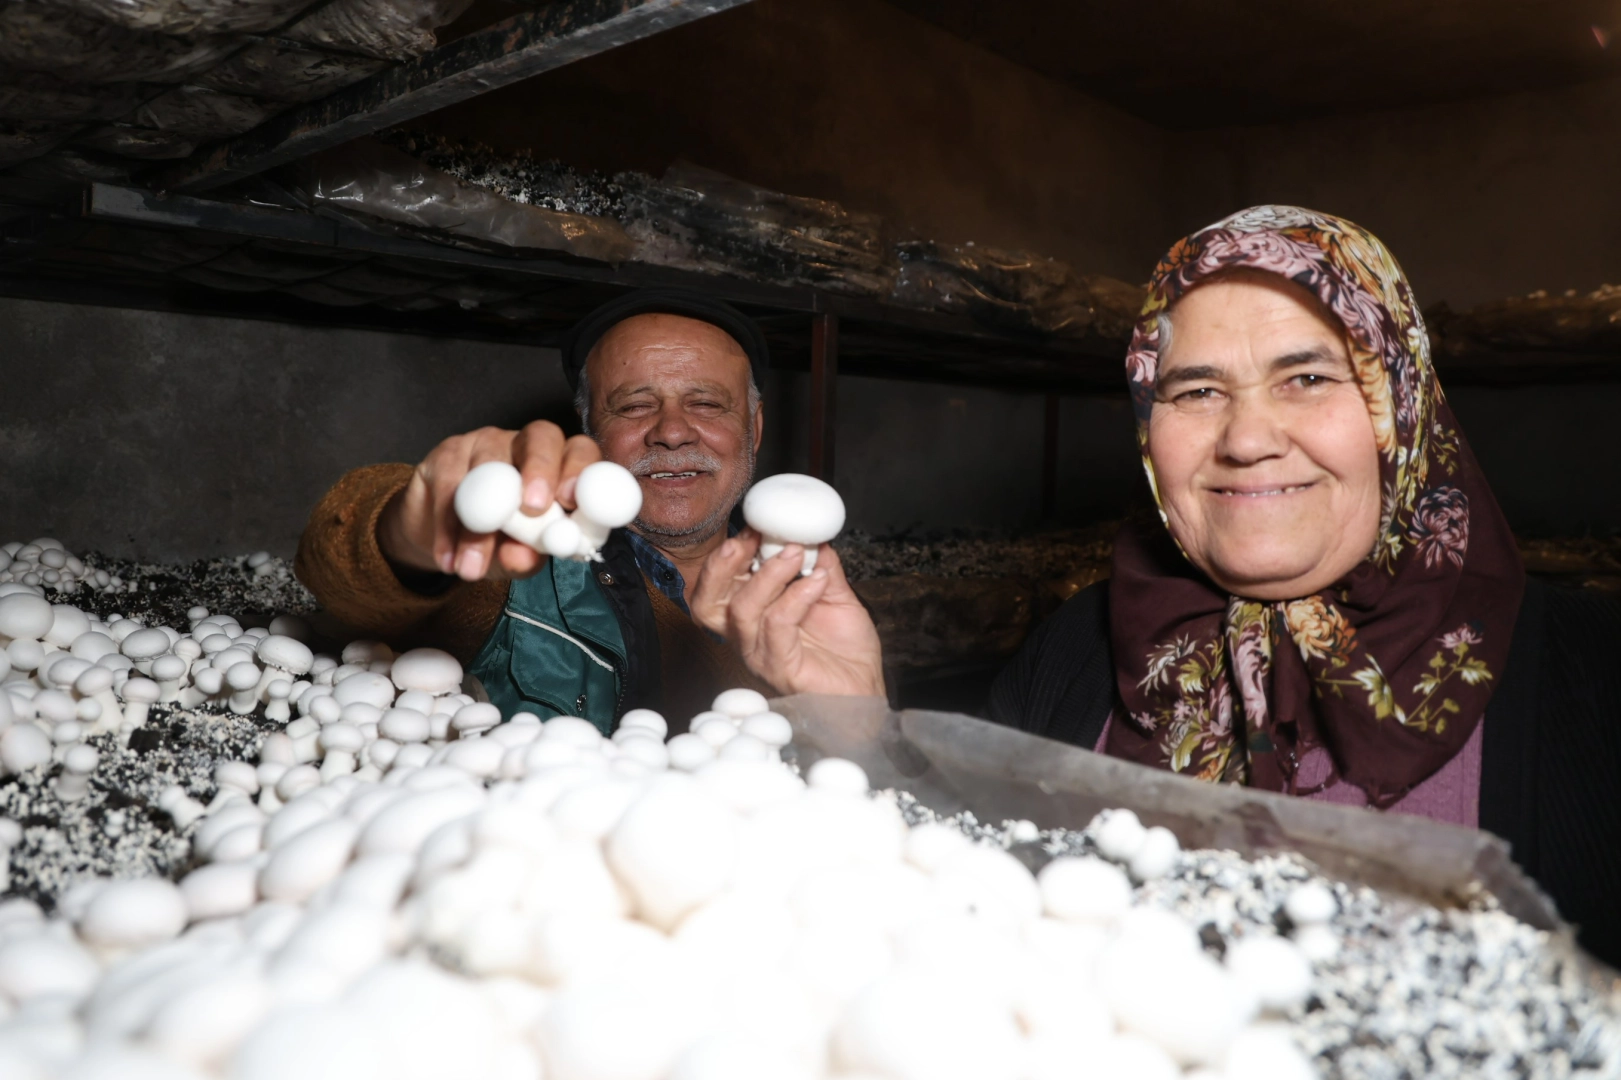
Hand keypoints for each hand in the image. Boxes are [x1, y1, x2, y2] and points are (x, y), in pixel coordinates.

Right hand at [378, 421, 600, 581]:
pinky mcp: (445, 453)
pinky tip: (448, 560)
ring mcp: (484, 442)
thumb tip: (524, 556)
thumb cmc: (499, 543)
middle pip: (541, 436)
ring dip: (480, 525)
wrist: (447, 543)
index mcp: (559, 463)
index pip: (580, 450)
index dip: (579, 469)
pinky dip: (448, 528)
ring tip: (471, 569)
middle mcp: (525, 443)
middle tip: (534, 509)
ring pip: (487, 469)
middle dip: (540, 470)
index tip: (572, 500)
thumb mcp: (518, 555)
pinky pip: (449, 486)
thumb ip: (527, 554)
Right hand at [690, 529, 885, 697]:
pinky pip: (778, 626)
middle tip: (752, 539)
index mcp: (752, 616)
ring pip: (742, 610)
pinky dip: (797, 597)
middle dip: (722, 565)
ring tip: (797, 554)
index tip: (755, 527)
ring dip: (769, 575)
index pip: (719, 585)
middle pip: (707, 602)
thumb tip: (813, 534)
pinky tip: (819, 582)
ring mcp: (761, 655)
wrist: (865, 690)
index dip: (729, 554)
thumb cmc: (845, 651)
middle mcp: (747, 637)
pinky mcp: (781, 668)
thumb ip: (821, 565)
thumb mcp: (834, 595)